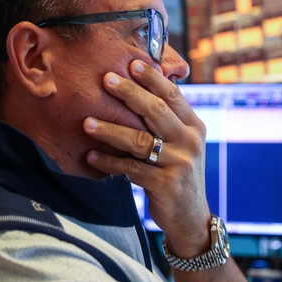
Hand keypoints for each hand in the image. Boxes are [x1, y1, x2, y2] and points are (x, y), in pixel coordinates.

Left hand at [83, 59, 211, 257]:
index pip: (173, 95)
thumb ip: (165, 121)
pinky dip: (109, 162)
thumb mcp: (180, 144)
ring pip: (140, 141)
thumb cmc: (177, 173)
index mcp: (194, 126)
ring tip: (87, 123)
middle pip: (157, 111)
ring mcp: (180, 163)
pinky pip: (131, 169)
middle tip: (106, 80)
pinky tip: (91, 157)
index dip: (152, 78)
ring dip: (110, 130)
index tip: (132, 63)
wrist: (190, 217)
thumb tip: (137, 88)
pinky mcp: (167, 184)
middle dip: (130, 93)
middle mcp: (190, 141)